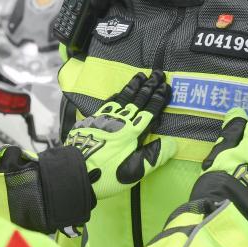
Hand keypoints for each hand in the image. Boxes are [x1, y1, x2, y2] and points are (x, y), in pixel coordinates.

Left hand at [65, 70, 176, 199]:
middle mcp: (120, 121)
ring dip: (133, 86)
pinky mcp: (93, 121)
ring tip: (140, 75)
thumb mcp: (134, 170)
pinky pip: (107, 104)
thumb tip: (173, 143)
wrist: (74, 172)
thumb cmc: (106, 173)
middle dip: (149, 86)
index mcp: (132, 132)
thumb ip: (153, 156)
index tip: (166, 86)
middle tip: (157, 73)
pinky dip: (116, 96)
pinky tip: (118, 92)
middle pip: (137, 100)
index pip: (149, 111)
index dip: (158, 99)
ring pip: (122, 98)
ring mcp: (105, 119)